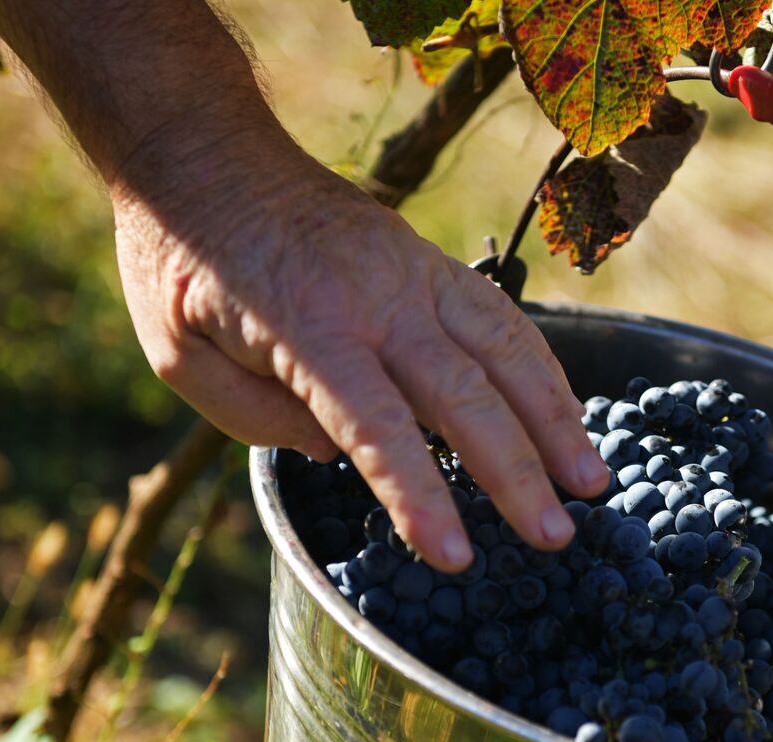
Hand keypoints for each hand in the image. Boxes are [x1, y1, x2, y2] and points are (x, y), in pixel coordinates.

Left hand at [110, 126, 608, 570]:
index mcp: (307, 327)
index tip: (455, 555)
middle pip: (463, 394)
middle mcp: (376, 298)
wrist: (208, 156)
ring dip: (555, 419)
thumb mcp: (181, 355)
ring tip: (591, 482)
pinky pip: (502, 317)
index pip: (377, 425)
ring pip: (505, 349)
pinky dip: (543, 368)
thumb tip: (343, 455)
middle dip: (516, 471)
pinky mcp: (430, 261)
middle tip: (554, 537)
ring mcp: (413, 272)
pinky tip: (568, 414)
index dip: (419, 494)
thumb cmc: (183, 264)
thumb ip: (256, 418)